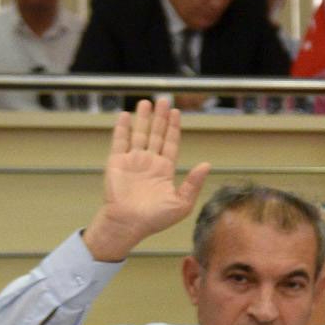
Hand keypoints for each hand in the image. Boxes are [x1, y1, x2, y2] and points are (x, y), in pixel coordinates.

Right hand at [83, 100, 212, 260]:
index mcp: (165, 170)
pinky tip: (126, 115)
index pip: (170, 143)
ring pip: (139, 134)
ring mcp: (133, 161)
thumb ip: (194, 183)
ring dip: (143, 118)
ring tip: (146, 102)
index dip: (173, 128)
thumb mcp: (182, 203)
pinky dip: (123, 128)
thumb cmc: (156, 219)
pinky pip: (120, 141)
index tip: (177, 112)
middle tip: (163, 99)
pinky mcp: (117, 163)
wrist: (129, 224)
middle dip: (160, 117)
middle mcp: (149, 162)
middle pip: (156, 134)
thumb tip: (207, 164)